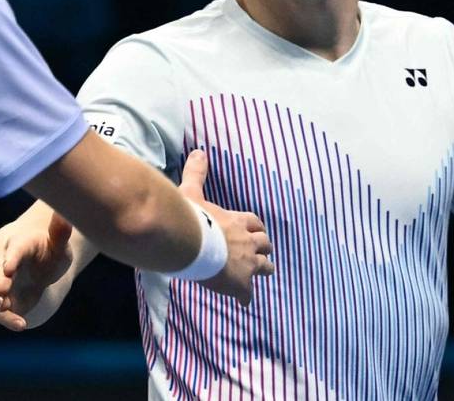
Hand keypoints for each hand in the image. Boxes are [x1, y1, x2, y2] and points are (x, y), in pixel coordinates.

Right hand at [0, 212, 73, 330]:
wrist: (39, 264)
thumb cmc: (50, 250)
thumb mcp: (58, 242)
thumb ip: (60, 232)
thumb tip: (64, 215)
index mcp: (18, 246)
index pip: (12, 251)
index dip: (10, 260)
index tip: (8, 268)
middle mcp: (4, 264)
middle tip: (2, 290)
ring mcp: (1, 283)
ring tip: (5, 308)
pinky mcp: (3, 300)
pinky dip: (7, 318)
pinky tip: (22, 325)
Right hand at [179, 149, 274, 304]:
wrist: (187, 242)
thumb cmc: (190, 217)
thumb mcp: (192, 191)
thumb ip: (197, 173)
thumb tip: (198, 152)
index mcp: (237, 221)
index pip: (255, 222)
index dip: (255, 228)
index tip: (254, 231)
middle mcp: (247, 241)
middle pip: (265, 244)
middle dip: (263, 249)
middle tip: (260, 254)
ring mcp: (246, 263)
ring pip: (266, 267)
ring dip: (263, 269)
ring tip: (260, 275)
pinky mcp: (240, 283)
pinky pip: (248, 294)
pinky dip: (245, 296)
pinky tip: (242, 300)